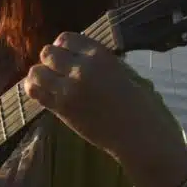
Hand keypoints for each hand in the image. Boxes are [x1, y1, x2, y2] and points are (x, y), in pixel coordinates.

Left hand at [23, 12, 186, 175]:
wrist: (151, 149)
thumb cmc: (152, 119)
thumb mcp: (138, 85)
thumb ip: (116, 71)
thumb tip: (109, 59)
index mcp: (111, 58)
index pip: (74, 37)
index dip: (68, 47)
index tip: (67, 54)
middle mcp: (90, 67)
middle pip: (53, 48)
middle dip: (52, 58)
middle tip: (55, 69)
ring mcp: (75, 89)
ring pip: (41, 68)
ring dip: (41, 73)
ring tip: (45, 83)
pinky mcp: (68, 112)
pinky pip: (37, 92)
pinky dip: (35, 90)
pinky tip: (38, 95)